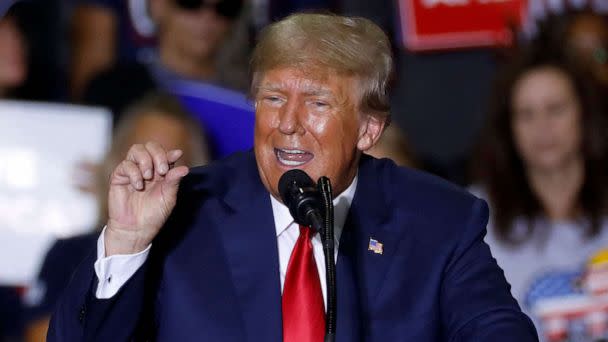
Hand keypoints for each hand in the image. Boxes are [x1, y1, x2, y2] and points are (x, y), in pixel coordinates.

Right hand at [105, 141, 188, 255]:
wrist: (136, 230)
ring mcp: (132, 171)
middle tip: (162, 170)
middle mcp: (147, 168)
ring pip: (136, 149)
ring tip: (148, 177)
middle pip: (150, 146)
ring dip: (145, 160)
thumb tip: (185, 168)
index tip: (177, 155)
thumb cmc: (153, 215)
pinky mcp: (119, 176)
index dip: (170, 153)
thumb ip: (174, 181)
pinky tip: (139, 186)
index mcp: (161, 172)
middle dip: (158, 154)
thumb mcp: (168, 198)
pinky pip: (126, 164)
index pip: (165, 154)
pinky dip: (134, 173)